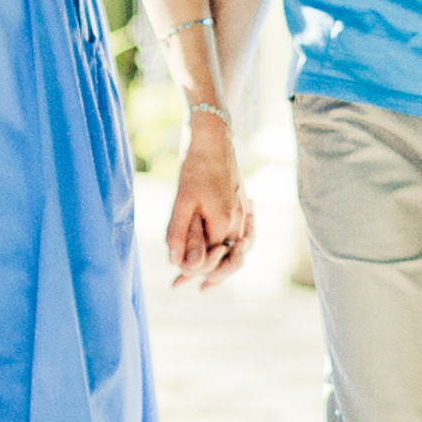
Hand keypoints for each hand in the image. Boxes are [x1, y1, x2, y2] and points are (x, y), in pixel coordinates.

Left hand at [167, 123, 252, 289]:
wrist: (213, 136)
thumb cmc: (196, 166)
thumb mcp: (182, 200)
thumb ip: (179, 233)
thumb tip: (177, 263)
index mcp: (225, 224)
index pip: (211, 261)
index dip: (193, 274)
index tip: (176, 283)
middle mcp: (239, 222)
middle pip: (230, 261)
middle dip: (209, 276)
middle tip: (184, 286)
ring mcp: (244, 212)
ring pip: (237, 249)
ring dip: (221, 264)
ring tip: (206, 279)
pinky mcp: (242, 203)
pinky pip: (244, 233)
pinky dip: (234, 246)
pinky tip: (227, 249)